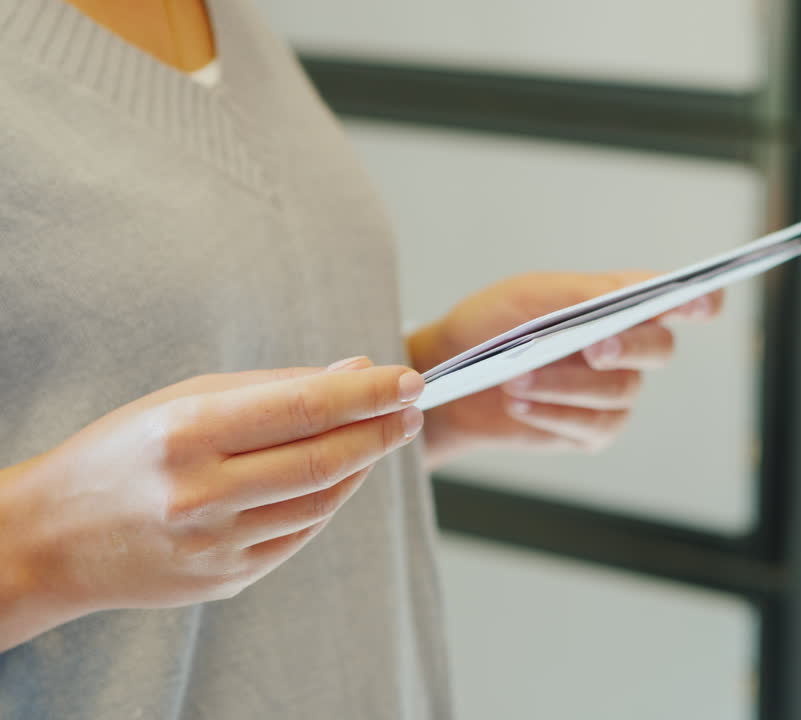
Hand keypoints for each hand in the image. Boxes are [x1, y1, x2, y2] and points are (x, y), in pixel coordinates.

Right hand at [0, 356, 423, 650]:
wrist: (52, 540)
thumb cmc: (123, 454)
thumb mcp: (184, 400)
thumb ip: (275, 386)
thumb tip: (355, 370)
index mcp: (186, 435)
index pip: (303, 408)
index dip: (366, 393)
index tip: (407, 378)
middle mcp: (201, 494)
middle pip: (323, 460)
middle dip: (380, 429)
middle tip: (412, 405)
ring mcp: (215, 545)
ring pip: (321, 502)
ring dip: (363, 464)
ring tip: (383, 433)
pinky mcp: (227, 579)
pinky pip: (300, 534)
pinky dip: (331, 500)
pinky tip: (345, 472)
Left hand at [407, 272, 721, 466]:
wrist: (450, 376)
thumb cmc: (492, 324)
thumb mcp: (530, 295)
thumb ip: (581, 292)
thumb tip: (621, 297)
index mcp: (620, 302)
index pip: (674, 299)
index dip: (697, 301)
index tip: (702, 303)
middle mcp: (627, 346)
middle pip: (659, 348)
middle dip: (628, 347)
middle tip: (592, 347)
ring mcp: (614, 391)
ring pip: (619, 390)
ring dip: (568, 384)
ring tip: (518, 377)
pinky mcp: (593, 430)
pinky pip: (592, 426)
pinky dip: (555, 413)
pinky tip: (521, 404)